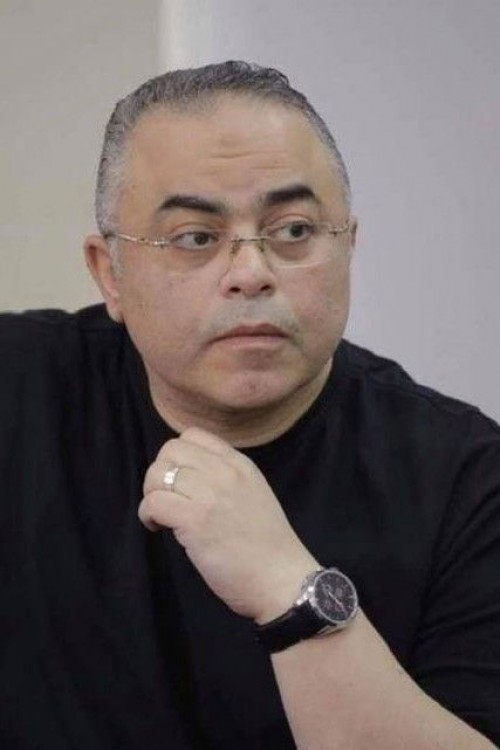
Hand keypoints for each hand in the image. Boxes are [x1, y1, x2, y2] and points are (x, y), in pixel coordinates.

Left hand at [138, 427, 317, 621]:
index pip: (193, 435)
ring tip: (162, 517)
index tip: (179, 482)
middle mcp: (225, 472)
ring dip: (151, 495)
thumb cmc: (266, 545)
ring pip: (158, 474)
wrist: (281, 579)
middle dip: (159, 474)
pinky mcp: (195, 520)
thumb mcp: (253, 493)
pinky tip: (159, 528)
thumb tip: (185, 476)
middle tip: (166, 499)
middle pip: (170, 450)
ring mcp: (211, 494)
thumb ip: (224, 478)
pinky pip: (154, 502)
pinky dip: (148, 515)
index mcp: (240, 463)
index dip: (177, 456)